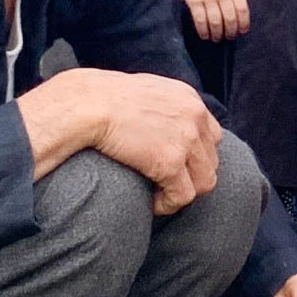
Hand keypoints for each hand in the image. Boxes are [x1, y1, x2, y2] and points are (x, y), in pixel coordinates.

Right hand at [16, 66, 221, 214]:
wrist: (85, 103)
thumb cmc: (101, 99)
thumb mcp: (143, 91)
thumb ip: (160, 105)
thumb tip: (156, 123)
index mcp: (188, 98)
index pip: (211, 136)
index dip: (195, 156)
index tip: (175, 167)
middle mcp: (195, 116)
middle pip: (211, 161)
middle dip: (190, 177)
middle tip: (165, 186)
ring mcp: (186, 140)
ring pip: (203, 182)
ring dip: (181, 193)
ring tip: (158, 196)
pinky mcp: (170, 162)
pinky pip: (182, 196)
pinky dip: (168, 205)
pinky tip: (150, 203)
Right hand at [175, 0, 249, 41]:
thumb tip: (238, 14)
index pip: (242, 10)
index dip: (243, 23)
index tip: (242, 31)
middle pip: (230, 18)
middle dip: (230, 31)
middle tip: (229, 37)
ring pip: (215, 22)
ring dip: (217, 34)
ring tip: (217, 38)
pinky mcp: (194, 1)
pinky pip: (200, 20)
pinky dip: (203, 31)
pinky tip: (205, 36)